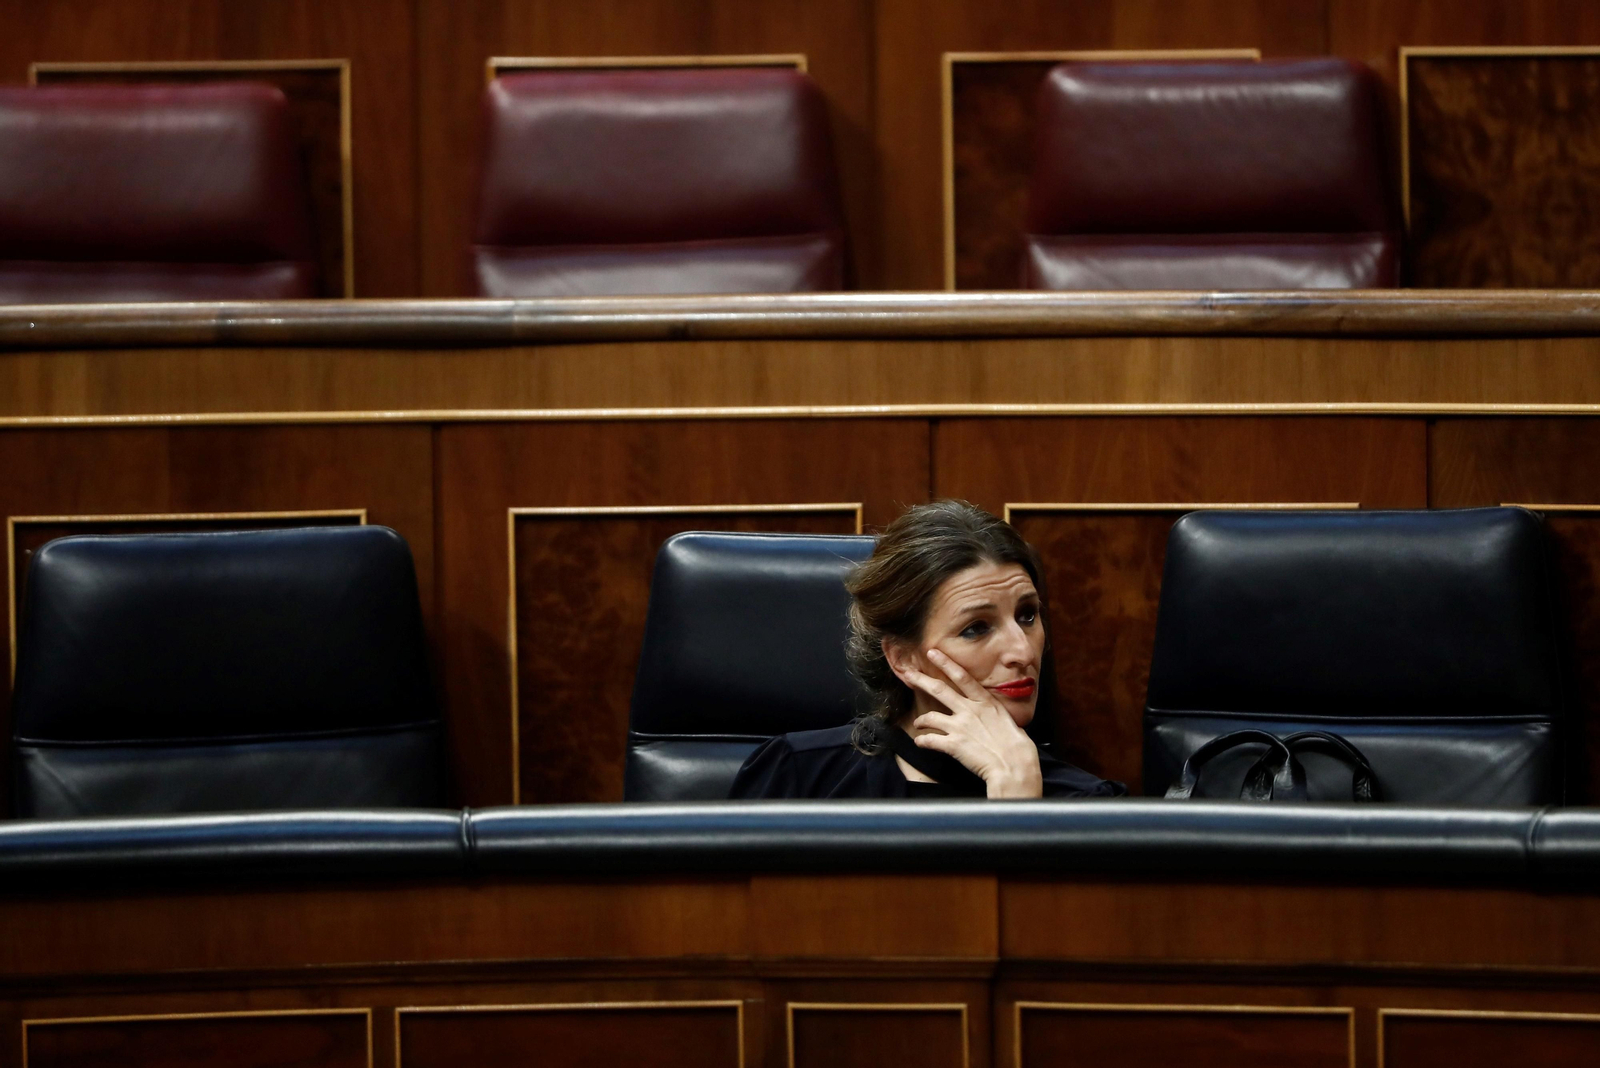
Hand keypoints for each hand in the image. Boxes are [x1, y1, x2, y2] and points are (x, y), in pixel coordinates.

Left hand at [900, 648, 1043, 798]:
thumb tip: (988, 709)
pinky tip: (921, 742)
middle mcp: (970, 710)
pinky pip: (930, 740)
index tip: (933, 652)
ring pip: (930, 717)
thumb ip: (991, 710)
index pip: (961, 676)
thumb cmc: (1016, 744)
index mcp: (985, 701)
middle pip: (939, 690)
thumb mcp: (1005, 718)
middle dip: (921, 680)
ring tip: (918, 724)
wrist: (1014, 764)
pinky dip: (923, 741)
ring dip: (920, 720)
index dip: (945, 663)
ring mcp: (960, 727)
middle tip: (908, 673)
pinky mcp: (953, 745)